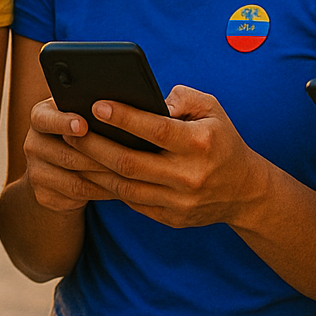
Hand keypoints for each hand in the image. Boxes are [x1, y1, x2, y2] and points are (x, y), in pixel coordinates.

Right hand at [21, 95, 116, 212]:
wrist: (62, 167)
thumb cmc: (84, 130)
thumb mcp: (83, 114)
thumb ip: (94, 110)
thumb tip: (122, 108)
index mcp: (40, 117)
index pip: (45, 118)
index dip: (64, 123)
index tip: (84, 126)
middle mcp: (33, 144)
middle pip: (66, 154)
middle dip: (99, 157)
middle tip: (127, 157)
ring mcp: (35, 173)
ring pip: (73, 180)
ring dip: (104, 179)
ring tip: (130, 176)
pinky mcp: (44, 195)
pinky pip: (75, 198)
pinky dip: (100, 193)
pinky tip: (119, 188)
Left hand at [66, 86, 268, 228]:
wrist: (245, 192)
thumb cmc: (221, 140)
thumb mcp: (212, 109)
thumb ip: (182, 97)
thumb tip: (149, 99)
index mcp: (200, 144)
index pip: (156, 130)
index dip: (124, 117)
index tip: (96, 104)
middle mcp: (188, 176)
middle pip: (131, 162)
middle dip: (95, 145)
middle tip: (70, 128)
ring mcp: (178, 202)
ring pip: (125, 187)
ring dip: (93, 169)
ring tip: (72, 149)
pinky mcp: (170, 218)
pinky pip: (131, 202)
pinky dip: (108, 186)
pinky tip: (90, 171)